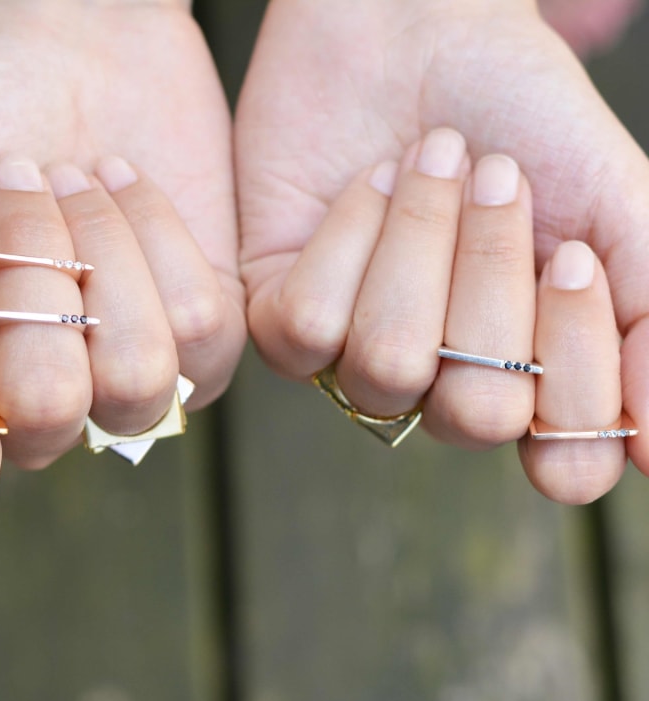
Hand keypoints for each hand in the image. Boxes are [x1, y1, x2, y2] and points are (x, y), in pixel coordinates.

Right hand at [0, 0, 243, 492]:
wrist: (68, 50)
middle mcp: (52, 412)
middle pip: (52, 412)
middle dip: (31, 276)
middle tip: (19, 191)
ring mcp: (136, 383)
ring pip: (137, 375)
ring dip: (98, 252)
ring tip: (75, 181)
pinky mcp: (209, 340)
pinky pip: (203, 327)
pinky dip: (159, 234)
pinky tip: (125, 186)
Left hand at [236, 0, 648, 476]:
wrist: (414, 29)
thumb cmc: (520, 114)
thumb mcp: (615, 209)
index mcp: (525, 374)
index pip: (564, 461)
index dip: (574, 372)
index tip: (572, 258)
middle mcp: (442, 384)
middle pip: (474, 413)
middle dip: (492, 281)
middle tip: (498, 181)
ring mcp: (356, 360)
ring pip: (388, 366)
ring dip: (422, 246)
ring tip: (432, 162)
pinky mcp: (281, 321)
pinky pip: (308, 327)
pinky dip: (349, 237)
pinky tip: (368, 183)